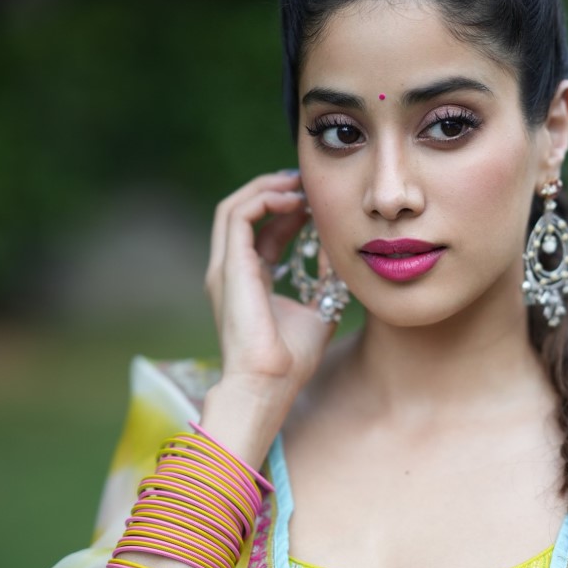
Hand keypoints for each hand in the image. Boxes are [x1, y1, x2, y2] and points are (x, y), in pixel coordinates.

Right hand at [205, 171, 336, 409]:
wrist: (268, 384)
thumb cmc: (291, 360)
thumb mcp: (318, 311)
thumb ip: (326, 284)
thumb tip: (342, 257)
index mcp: (250, 281)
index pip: (265, 232)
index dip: (290, 211)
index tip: (318, 202)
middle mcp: (232, 270)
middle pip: (244, 213)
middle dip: (274, 190)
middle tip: (307, 183)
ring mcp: (225, 268)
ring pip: (234, 208)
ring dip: (266, 189)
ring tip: (299, 185)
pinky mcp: (229, 267)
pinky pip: (238, 217)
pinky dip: (263, 200)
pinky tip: (293, 200)